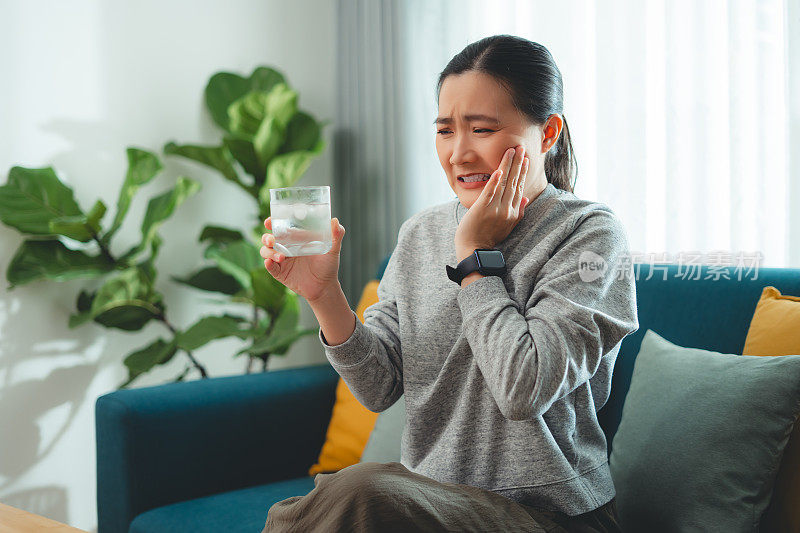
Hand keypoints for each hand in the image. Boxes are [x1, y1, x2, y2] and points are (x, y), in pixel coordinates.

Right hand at [260, 217, 345, 302]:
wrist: (325, 286)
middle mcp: (286, 248)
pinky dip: (268, 264)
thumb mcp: (333, 249)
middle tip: (271, 240)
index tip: (270, 221)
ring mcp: (282, 261)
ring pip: (266, 252)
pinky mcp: (280, 273)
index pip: (280, 227)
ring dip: (269, 252)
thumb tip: (335, 221)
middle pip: (269, 239)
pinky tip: (270, 262)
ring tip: (281, 257)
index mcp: (295, 239)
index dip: (272, 222)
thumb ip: (336, 235)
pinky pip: (270, 267)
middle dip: (266, 238)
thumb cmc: (328, 265)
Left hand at [454, 145, 530, 259]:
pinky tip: (499, 170)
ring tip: (512, 151)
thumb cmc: (488, 237)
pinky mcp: (482, 209)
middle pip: (514, 182)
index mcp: (513, 212)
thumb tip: (525, 198)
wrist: (474, 249)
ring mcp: (495, 209)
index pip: (519, 187)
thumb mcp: (508, 226)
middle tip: (521, 148)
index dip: (522, 172)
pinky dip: (495, 181)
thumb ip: (518, 212)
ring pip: (504, 184)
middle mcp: (506, 209)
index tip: (526, 159)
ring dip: (508, 166)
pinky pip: (490, 192)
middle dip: (518, 164)